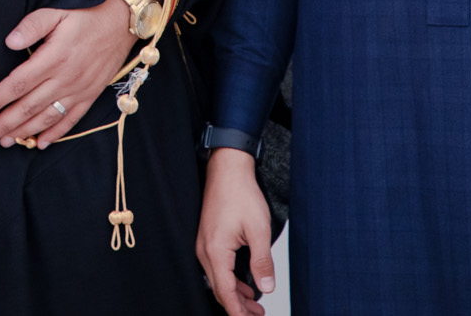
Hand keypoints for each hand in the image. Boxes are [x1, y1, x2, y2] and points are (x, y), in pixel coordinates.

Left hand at [0, 0, 136, 147]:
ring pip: (47, 117)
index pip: (17, 84)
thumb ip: (32, 25)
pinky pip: (70, 120)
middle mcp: (65, 79)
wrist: (122, 21)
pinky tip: (39, 144)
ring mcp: (79, 90)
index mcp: (53, 58)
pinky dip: (55, 134)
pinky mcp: (90, 95)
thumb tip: (9, 41)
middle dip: (4, 124)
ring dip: (24, 132)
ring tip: (4, 142)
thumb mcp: (57, 11)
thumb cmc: (86, 13)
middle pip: (28, 106)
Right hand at [197, 146, 274, 308]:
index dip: (238, 312)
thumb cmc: (240, 193)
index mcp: (215, 251)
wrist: (227, 169)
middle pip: (220, 289)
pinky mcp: (208, 239)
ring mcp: (204, 244)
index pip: (225, 292)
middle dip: (239, 307)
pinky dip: (231, 280)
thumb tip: (265, 288)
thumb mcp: (258, 230)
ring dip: (236, 295)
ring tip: (256, 307)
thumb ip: (262, 262)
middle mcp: (204, 250)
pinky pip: (218, 268)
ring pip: (218, 279)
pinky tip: (246, 286)